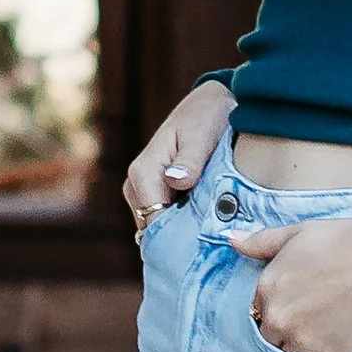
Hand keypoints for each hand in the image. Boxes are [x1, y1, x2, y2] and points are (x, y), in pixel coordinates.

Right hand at [124, 81, 231, 232]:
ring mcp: (143, 193)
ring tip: (214, 236)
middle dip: (181, 239)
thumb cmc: (206, 115)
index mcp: (143, 172)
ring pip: (160, 229)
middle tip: (215, 247)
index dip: (178, 238)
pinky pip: (166, 222)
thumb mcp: (202, 134)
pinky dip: (185, 227)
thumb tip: (176, 181)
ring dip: (184, 234)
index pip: (154, 220)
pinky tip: (208, 228)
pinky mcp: (156, 197)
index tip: (206, 247)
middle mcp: (136, 186)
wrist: (209, 104)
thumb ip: (191, 160)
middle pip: (154, 230)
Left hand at [228, 211, 351, 351]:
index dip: (277, 306)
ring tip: (327, 324)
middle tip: (315, 313)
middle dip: (286, 328)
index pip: (258, 310)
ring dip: (302, 343)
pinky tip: (337, 334)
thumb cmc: (347, 243)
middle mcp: (279, 319)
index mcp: (268, 289)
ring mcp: (303, 341)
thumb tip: (231, 240)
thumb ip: (262, 242)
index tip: (298, 299)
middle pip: (270, 336)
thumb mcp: (299, 233)